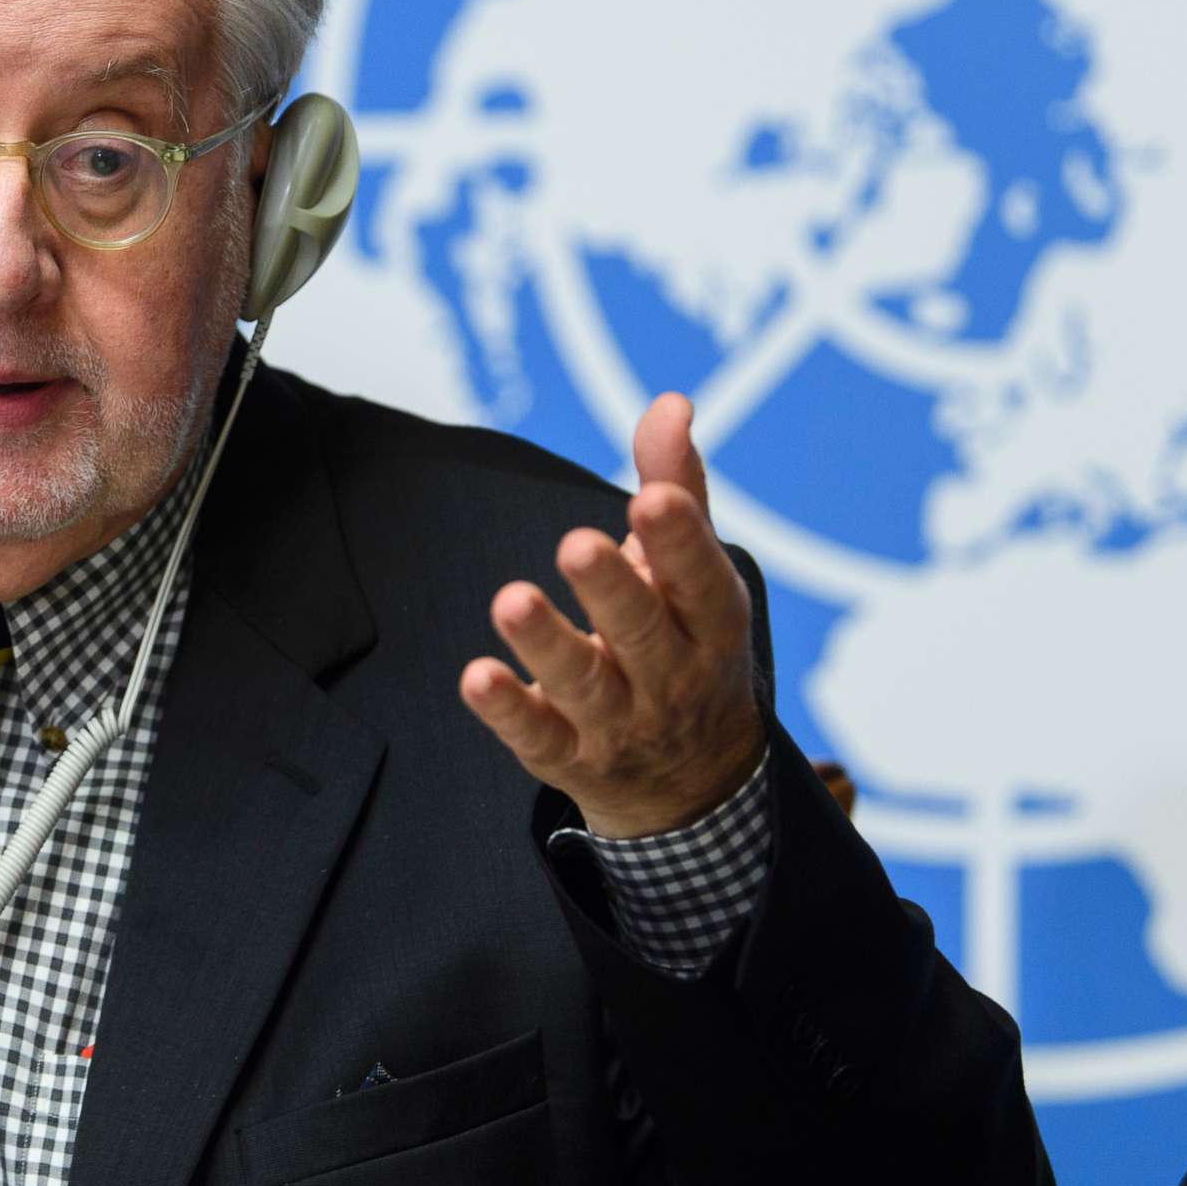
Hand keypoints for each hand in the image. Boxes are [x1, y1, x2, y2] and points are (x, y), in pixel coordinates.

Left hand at [458, 393, 764, 839]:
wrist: (693, 783)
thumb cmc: (685, 646)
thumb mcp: (694, 576)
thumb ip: (677, 489)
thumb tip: (670, 402)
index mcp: (710, 626)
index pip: (701, 583)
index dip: (680, 543)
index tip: (651, 498)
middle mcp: (672, 678)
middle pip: (641, 634)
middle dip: (611, 590)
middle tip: (575, 543)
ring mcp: (621, 724)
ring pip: (584, 685)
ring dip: (547, 644)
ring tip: (511, 600)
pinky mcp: (570, 758)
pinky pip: (538, 736)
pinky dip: (508, 710)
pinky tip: (476, 678)